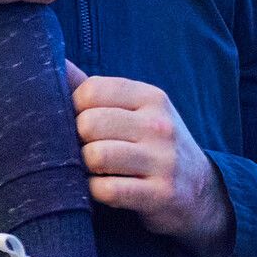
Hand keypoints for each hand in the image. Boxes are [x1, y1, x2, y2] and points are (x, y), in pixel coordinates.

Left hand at [68, 64, 234, 253]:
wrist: (200, 190)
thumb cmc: (155, 145)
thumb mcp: (138, 110)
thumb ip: (97, 90)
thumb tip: (56, 62)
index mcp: (152, 97)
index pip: (92, 89)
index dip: (75, 108)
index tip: (82, 122)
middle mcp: (159, 125)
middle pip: (89, 123)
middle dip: (78, 140)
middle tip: (87, 149)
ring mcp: (162, 160)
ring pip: (95, 156)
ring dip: (85, 167)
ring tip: (96, 169)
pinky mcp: (159, 194)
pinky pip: (106, 190)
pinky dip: (95, 192)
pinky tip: (105, 188)